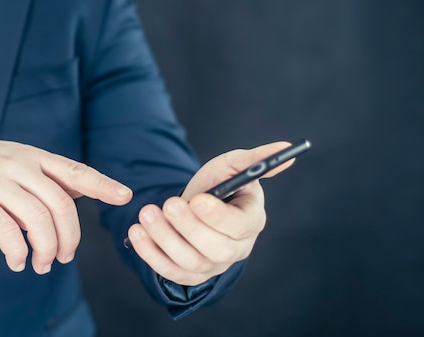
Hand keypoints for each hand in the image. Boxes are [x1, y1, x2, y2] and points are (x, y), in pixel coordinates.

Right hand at [0, 139, 131, 272]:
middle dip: (70, 237)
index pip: (75, 171)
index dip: (102, 185)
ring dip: (46, 249)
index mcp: (32, 157)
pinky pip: (6, 231)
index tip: (125, 196)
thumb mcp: (12, 163)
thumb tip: (76, 197)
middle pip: (61, 204)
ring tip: (42, 264)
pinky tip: (18, 261)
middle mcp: (18, 165)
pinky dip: (18, 251)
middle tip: (65, 257)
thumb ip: (42, 179)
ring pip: (38, 219)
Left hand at [126, 142, 293, 285]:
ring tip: (146, 213)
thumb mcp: (232, 167)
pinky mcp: (190, 274)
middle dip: (188, 227)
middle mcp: (236, 248)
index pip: (239, 226)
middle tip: (168, 204)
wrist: (193, 204)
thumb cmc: (217, 185)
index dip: (217, 216)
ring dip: (164, 238)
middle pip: (215, 248)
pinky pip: (169, 272)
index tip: (196, 199)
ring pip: (189, 260)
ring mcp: (213, 265)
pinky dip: (150, 254)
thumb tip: (286, 150)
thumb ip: (255, 160)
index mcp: (251, 221)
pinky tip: (136, 232)